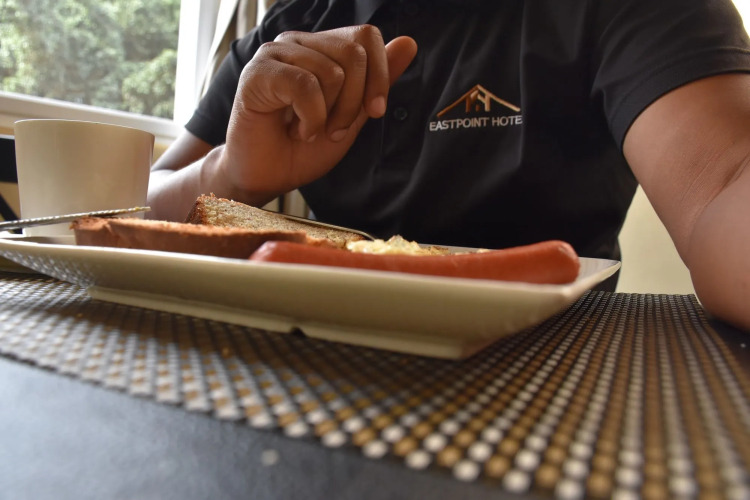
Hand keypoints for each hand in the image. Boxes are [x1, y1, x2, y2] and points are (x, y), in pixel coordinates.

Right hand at [218, 25, 417, 200]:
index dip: (380, 75)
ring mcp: (275, 54)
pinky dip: (310, 118)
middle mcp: (298, 43)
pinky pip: (305, 86)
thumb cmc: (304, 148)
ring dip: (330, 116)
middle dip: (354, 103)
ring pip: (332, 72)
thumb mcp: (353, 115)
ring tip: (310, 130)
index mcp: (322, 48)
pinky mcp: (257, 72)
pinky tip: (296, 130)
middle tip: (335, 130)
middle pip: (354, 53)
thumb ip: (377, 81)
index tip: (374, 112)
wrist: (266, 176)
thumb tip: (408, 42)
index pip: (366, 36)